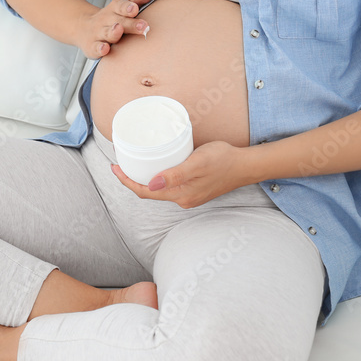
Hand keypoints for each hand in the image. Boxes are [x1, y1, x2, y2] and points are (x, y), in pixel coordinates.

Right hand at [77, 0, 152, 59]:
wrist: (84, 28)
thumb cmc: (112, 17)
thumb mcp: (124, 5)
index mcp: (115, 9)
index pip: (121, 5)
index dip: (128, 7)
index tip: (135, 8)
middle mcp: (106, 20)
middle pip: (119, 21)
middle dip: (131, 23)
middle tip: (143, 26)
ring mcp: (99, 33)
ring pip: (107, 33)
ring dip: (113, 32)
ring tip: (119, 29)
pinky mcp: (93, 47)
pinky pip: (96, 48)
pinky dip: (100, 48)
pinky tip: (105, 48)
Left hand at [109, 141, 249, 208]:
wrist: (246, 166)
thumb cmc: (223, 160)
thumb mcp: (197, 163)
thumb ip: (175, 175)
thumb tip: (151, 185)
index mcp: (180, 196)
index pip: (144, 192)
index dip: (126, 181)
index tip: (114, 167)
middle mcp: (183, 200)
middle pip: (149, 193)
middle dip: (131, 180)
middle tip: (120, 163)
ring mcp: (189, 196)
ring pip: (159, 190)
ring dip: (144, 179)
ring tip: (133, 163)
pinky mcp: (194, 190)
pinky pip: (169, 186)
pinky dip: (157, 178)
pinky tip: (156, 166)